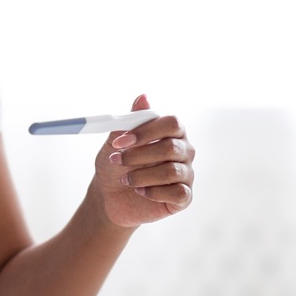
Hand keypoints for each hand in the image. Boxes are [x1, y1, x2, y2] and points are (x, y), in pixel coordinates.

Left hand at [92, 94, 195, 226]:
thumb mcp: (115, 143)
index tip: (121, 141)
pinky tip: (140, 191)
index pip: (172, 123)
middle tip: (118, 160)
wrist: (109, 197)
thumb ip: (130, 121)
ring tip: (125, 179)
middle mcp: (183, 150)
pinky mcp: (184, 197)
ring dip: (142, 176)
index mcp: (171, 132)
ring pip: (171, 171)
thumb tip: (143, 97)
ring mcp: (186, 174)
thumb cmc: (115, 166)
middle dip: (139, 155)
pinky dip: (153, 192)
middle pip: (171, 147)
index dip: (146, 131)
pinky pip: (177, 193)